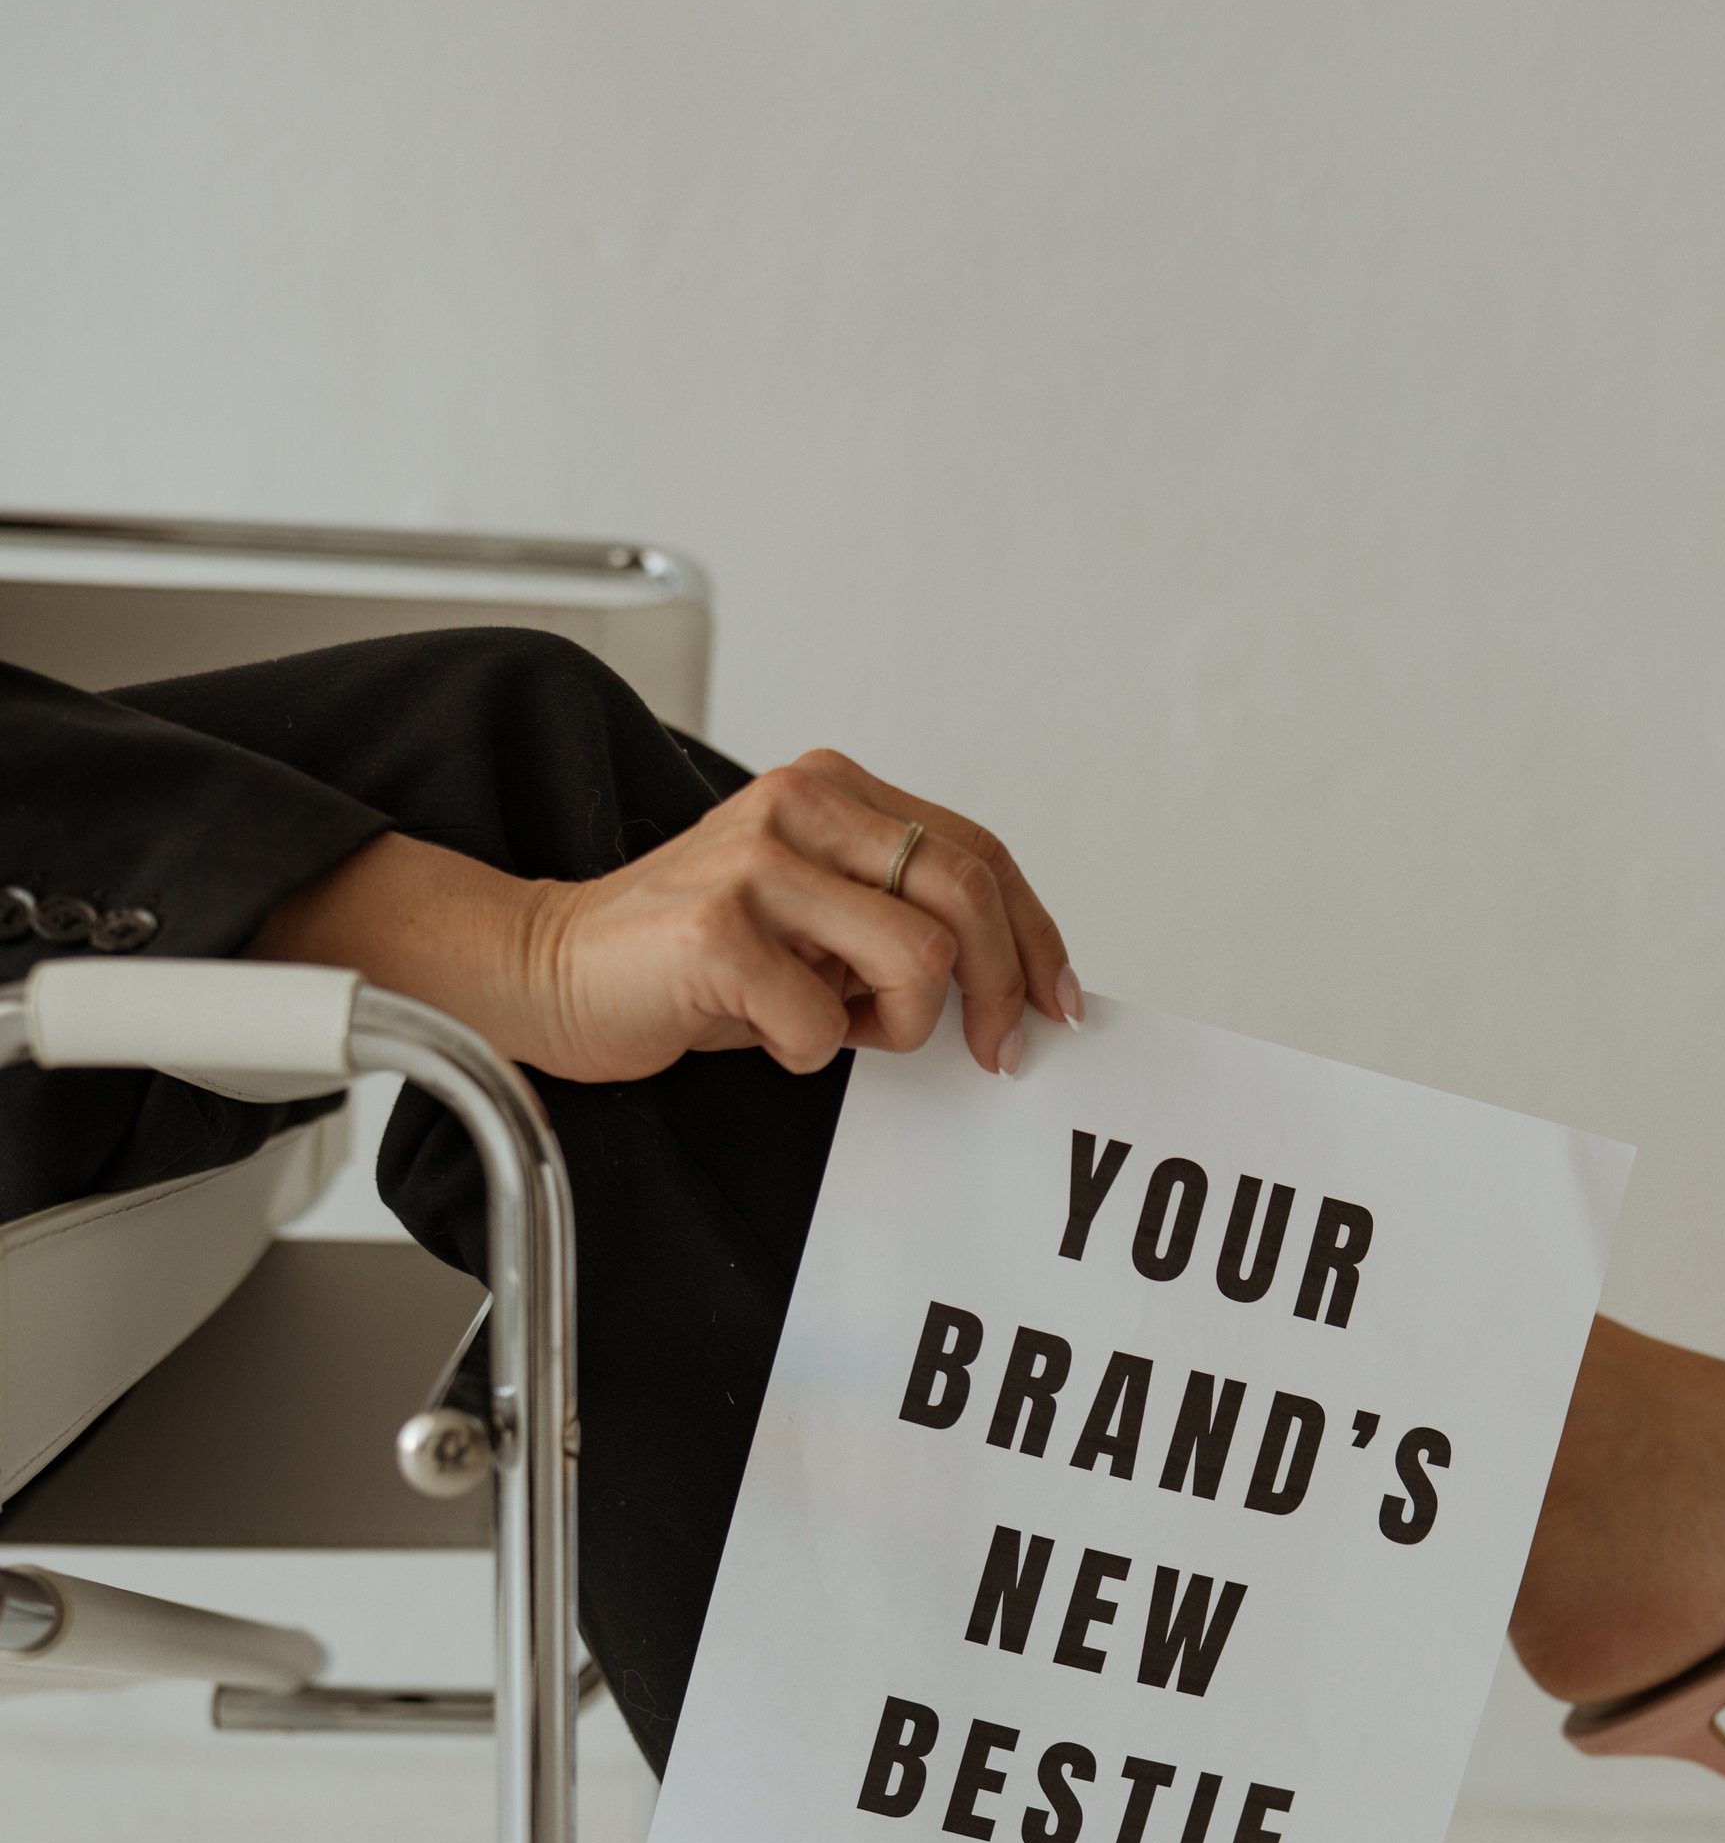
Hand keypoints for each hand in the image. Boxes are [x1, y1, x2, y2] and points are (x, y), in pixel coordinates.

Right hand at [254, 749, 1079, 1083]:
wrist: (546, 969)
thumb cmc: (688, 960)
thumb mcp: (811, 915)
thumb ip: (893, 915)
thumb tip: (1013, 980)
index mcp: (832, 789)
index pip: (978, 851)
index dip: (1035, 935)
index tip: (1059, 1002)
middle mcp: (800, 804)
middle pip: (968, 894)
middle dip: (998, 990)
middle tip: (993, 1053)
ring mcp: (757, 863)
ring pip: (918, 959)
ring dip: (897, 1025)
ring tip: (837, 1027)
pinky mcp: (717, 931)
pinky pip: (826, 1022)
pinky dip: (809, 1051)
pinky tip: (763, 1034)